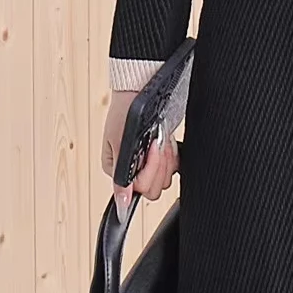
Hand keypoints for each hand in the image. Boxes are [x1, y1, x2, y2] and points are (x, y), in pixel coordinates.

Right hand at [103, 89, 180, 214]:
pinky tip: (166, 139)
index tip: (152, 148)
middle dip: (159, 163)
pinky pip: (174, 168)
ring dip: (167, 157)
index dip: (149, 169)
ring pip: (165, 179)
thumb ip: (121, 176)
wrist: (143, 89)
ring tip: (160, 138)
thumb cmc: (127, 110)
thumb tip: (122, 203)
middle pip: (153, 188)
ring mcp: (148, 165)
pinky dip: (173, 154)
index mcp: (118, 171)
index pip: (138, 188)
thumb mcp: (121, 143)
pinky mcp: (162, 157)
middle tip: (156, 142)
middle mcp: (133, 171)